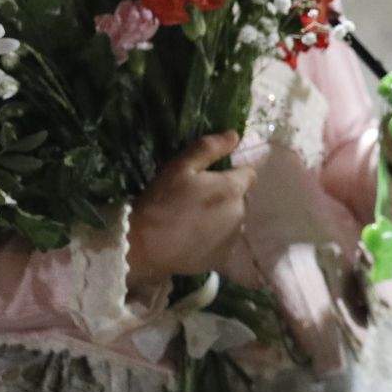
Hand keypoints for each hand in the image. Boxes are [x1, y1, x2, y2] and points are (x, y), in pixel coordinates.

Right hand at [129, 132, 256, 288]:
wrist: (143, 246)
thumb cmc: (161, 202)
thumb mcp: (180, 167)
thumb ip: (209, 148)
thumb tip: (235, 135)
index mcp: (233, 189)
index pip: (248, 175)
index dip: (230, 174)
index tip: (208, 180)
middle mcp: (241, 213)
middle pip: (241, 198)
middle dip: (226, 196)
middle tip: (195, 200)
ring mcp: (234, 237)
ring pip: (235, 220)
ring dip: (222, 217)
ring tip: (193, 220)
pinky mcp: (224, 257)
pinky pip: (226, 241)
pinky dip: (216, 238)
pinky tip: (194, 237)